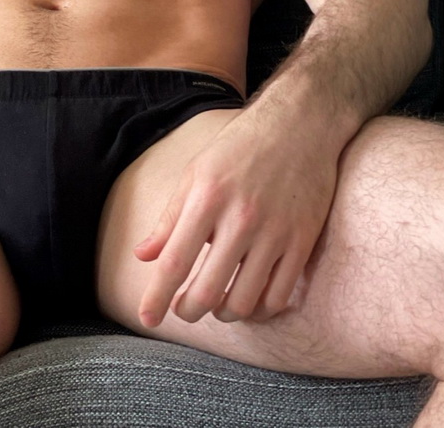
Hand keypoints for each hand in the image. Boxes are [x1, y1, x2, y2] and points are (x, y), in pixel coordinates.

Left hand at [133, 106, 338, 326]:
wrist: (298, 125)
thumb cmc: (239, 147)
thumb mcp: (196, 172)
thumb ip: (169, 217)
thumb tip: (142, 256)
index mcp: (207, 198)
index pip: (175, 261)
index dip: (157, 296)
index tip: (147, 318)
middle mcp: (241, 218)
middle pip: (208, 290)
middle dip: (189, 310)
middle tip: (184, 309)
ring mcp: (275, 232)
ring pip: (245, 301)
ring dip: (224, 313)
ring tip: (216, 303)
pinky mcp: (302, 241)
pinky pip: (279, 296)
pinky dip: (260, 310)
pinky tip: (249, 300)